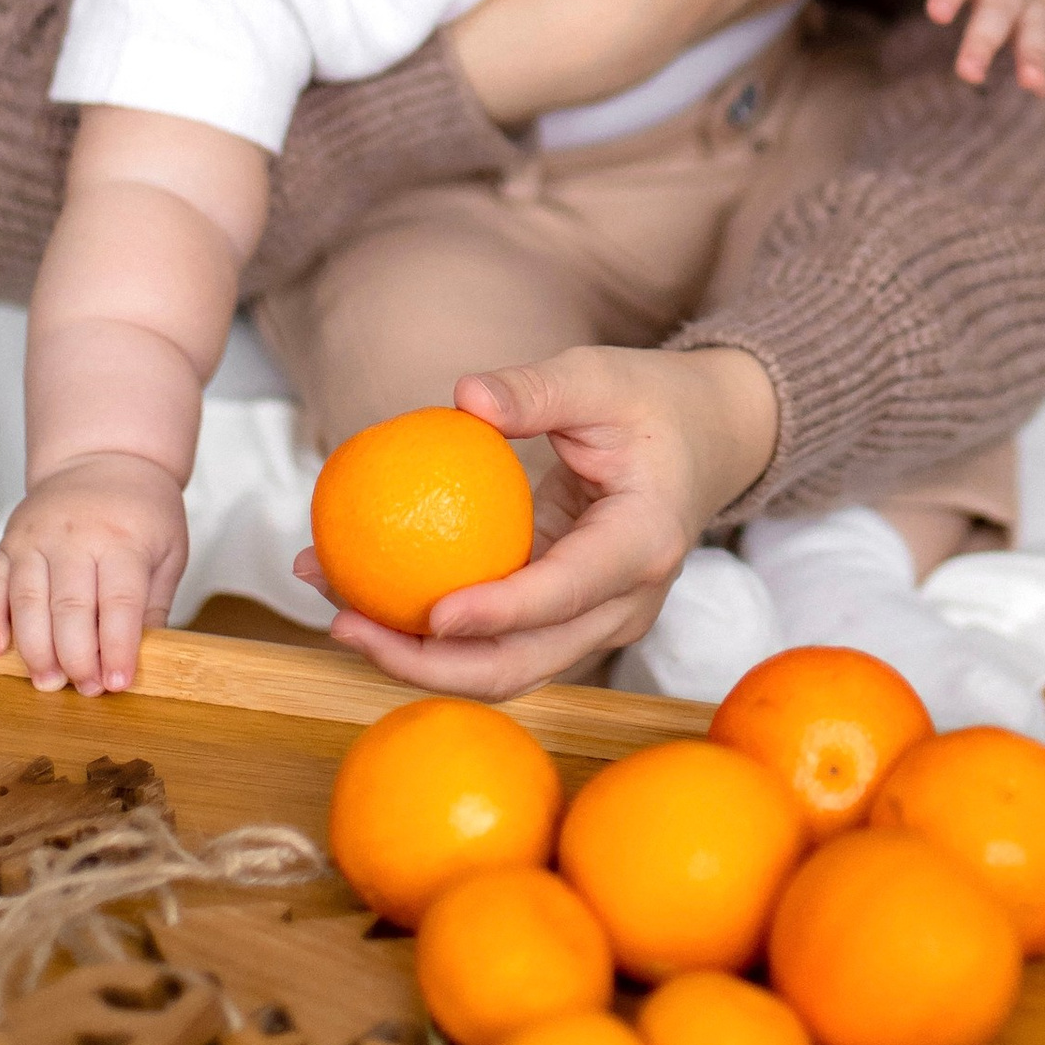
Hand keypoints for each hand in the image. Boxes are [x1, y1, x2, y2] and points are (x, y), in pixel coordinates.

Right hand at [0, 454, 188, 696]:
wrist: (104, 457)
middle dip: (77, 657)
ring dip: (35, 649)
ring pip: (26, 601)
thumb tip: (144, 659)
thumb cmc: (142, 511)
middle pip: (69, 607)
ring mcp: (34, 538)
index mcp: (121, 537)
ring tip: (48, 682)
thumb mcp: (168, 550)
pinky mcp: (7, 543)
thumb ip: (154, 604)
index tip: (118, 683)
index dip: (117, 647)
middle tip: (86, 690)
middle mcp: (73, 536)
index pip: (118, 601)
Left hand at [292, 343, 778, 700]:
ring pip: (502, 667)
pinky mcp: (565, 620)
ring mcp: (595, 621)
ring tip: (336, 612)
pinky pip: (495, 640)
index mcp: (643, 545)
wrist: (708, 441)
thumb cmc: (652, 402)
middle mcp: (623, 604)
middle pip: (523, 663)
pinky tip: (363, 595)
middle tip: (346, 623)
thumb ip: (537, 389)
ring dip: (416, 656)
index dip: (499, 613)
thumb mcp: (601, 376)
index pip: (565, 593)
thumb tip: (464, 398)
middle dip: (429, 664)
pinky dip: (431, 632)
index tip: (432, 614)